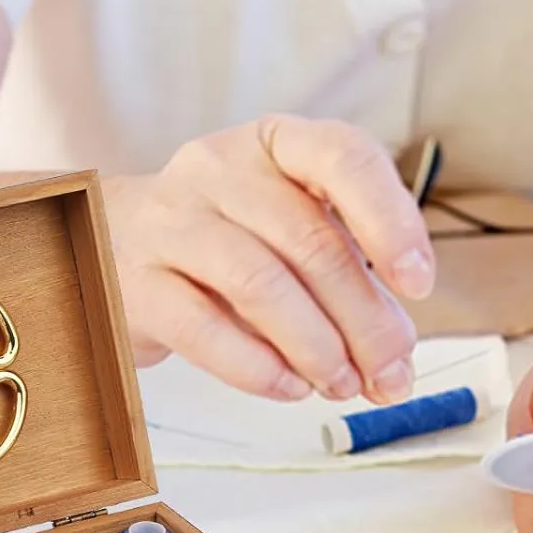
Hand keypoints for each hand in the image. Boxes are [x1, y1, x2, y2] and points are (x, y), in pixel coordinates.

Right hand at [102, 116, 433, 402]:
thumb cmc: (226, 245)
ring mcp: (170, 221)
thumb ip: (353, 297)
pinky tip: (290, 388)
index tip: (419, 284)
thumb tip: (395, 371)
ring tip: (341, 385)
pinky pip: (203, 327)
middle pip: (309, 239)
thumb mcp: (294, 245)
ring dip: (315, 346)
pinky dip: (258, 367)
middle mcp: (219, 169)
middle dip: (363, 319)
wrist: (113, 250)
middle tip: (389, 372)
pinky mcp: (135, 282)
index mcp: (275, 144)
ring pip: (259, 282)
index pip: (344, 157)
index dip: (392, 221)